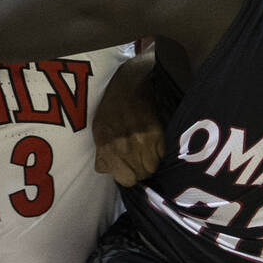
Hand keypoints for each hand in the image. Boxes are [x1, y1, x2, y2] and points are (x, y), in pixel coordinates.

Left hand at [92, 54, 164, 186]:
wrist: (131, 82)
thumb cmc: (112, 106)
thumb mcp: (99, 128)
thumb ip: (102, 152)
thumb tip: (104, 169)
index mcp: (108, 147)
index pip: (126, 180)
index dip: (128, 175)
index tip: (130, 167)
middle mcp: (124, 147)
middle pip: (142, 174)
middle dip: (141, 169)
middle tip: (140, 157)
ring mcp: (142, 141)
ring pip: (154, 166)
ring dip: (152, 161)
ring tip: (148, 149)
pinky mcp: (157, 133)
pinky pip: (163, 154)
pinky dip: (161, 151)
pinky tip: (155, 142)